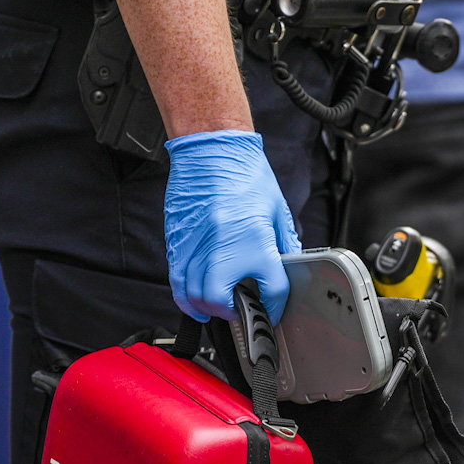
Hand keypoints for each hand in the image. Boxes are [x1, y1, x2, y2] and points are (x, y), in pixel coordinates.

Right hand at [164, 130, 300, 323]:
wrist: (213, 149)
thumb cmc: (246, 174)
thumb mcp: (277, 212)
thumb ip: (283, 245)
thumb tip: (286, 268)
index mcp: (255, 243)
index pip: (269, 291)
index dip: (274, 305)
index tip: (272, 308)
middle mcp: (222, 248)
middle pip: (219, 300)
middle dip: (230, 313)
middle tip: (239, 312)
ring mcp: (196, 246)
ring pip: (192, 294)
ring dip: (204, 308)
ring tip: (215, 310)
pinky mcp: (177, 240)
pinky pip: (176, 278)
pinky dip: (184, 294)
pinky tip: (193, 299)